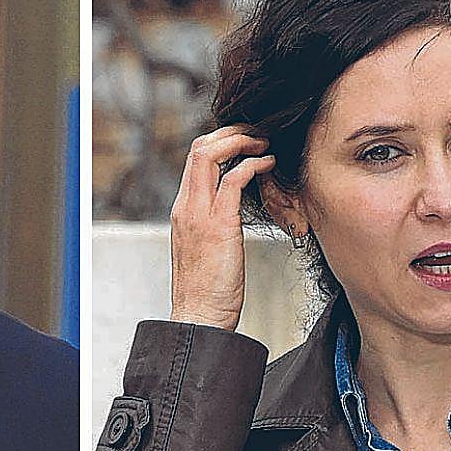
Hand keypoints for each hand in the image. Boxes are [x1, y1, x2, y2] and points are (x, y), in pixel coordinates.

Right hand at [169, 127, 275, 330]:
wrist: (199, 318)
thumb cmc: (207, 291)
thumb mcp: (206, 250)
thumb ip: (213, 225)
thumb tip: (232, 212)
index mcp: (183, 211)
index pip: (194, 159)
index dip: (220, 142)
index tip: (244, 143)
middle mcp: (186, 207)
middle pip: (199, 148)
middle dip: (230, 133)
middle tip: (256, 133)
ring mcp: (199, 214)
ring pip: (210, 154)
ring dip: (241, 141)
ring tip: (264, 143)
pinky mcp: (218, 225)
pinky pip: (233, 179)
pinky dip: (252, 165)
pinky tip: (268, 165)